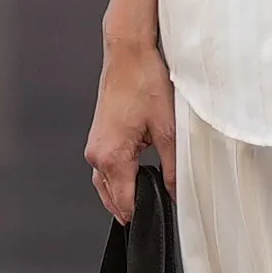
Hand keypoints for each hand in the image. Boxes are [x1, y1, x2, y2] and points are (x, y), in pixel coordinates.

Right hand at [83, 30, 177, 222]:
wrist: (128, 54)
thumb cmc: (144, 82)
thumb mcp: (168, 129)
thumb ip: (173, 167)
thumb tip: (177, 193)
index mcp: (111, 156)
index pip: (126, 203)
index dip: (144, 213)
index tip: (161, 217)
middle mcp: (96, 154)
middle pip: (112, 199)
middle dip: (133, 207)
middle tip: (157, 210)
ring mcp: (94, 146)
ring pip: (106, 186)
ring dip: (124, 194)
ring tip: (147, 199)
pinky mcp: (98, 138)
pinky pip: (105, 170)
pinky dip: (118, 179)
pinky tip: (135, 179)